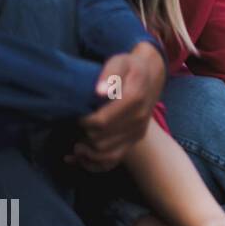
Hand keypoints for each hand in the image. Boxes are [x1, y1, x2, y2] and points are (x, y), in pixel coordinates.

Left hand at [70, 42, 165, 171]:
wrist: (150, 75)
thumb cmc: (129, 67)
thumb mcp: (120, 62)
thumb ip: (110, 75)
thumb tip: (99, 92)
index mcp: (134, 100)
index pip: (102, 122)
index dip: (83, 122)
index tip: (77, 115)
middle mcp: (138, 119)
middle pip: (102, 141)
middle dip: (83, 139)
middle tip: (73, 130)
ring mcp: (138, 131)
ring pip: (108, 155)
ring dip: (88, 154)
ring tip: (76, 145)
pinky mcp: (136, 139)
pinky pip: (115, 160)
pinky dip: (95, 164)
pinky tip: (80, 159)